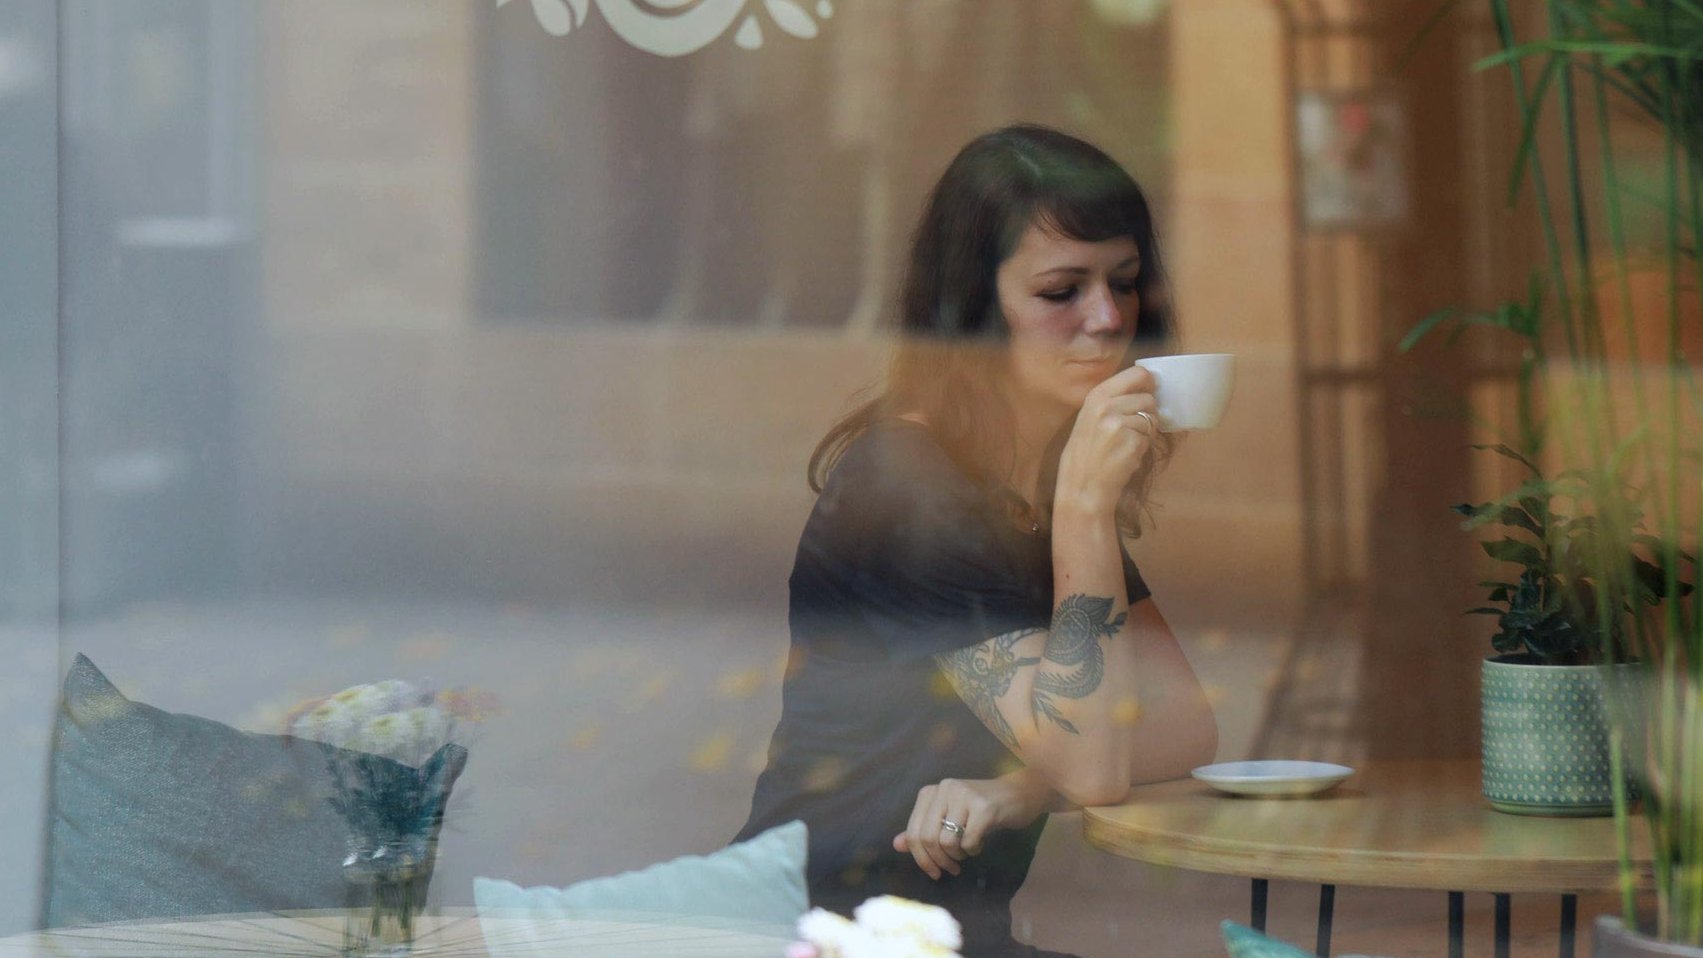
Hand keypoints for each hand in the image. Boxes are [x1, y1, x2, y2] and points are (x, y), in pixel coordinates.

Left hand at [891, 772, 1054, 879]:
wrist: (1018, 794)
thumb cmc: (980, 809)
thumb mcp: (949, 817)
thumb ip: (923, 829)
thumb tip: (896, 845)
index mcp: (930, 792)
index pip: (914, 832)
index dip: (920, 858)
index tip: (934, 871)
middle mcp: (944, 789)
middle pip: (927, 838)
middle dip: (938, 861)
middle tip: (951, 869)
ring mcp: (964, 796)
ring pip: (947, 842)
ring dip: (956, 856)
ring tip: (966, 852)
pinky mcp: (984, 807)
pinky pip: (969, 842)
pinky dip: (973, 850)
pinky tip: (980, 843)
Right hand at [1055, 365, 1158, 513]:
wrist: (1081, 487)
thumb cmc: (1086, 455)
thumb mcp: (1090, 418)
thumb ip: (1113, 401)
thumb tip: (1147, 388)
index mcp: (1096, 396)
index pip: (1137, 373)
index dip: (1149, 383)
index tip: (1150, 391)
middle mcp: (1107, 406)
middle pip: (1148, 399)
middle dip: (1148, 414)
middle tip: (1133, 430)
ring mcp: (1120, 424)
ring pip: (1152, 419)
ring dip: (1145, 433)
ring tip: (1125, 445)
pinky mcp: (1132, 442)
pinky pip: (1150, 439)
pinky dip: (1142, 449)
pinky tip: (1125, 457)